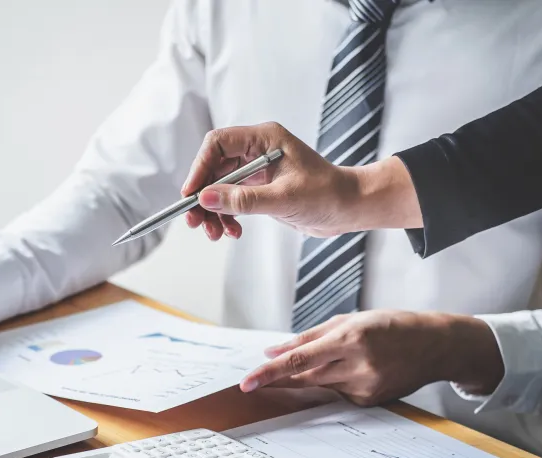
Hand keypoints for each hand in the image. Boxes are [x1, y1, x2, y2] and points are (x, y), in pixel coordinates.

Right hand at [181, 122, 420, 240]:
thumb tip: (207, 198)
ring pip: (219, 186)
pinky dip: (227, 216)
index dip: (200, 168)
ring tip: (215, 233)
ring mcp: (257, 170)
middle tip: (195, 221)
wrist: (350, 208)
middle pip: (214, 167)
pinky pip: (232, 199)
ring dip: (213, 210)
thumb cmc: (328, 194)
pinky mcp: (260, 188)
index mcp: (264, 139)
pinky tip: (232, 231)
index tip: (191, 194)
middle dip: (203, 196)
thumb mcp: (284, 198)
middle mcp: (257, 150)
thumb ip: (244, 199)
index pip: (218, 144)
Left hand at [239, 311, 503, 405]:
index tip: (248, 382)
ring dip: (312, 376)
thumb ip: (308, 337)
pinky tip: (357, 369)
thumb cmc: (393, 325)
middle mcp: (358, 365)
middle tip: (255, 381)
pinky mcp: (370, 401)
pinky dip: (336, 382)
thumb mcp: (350, 320)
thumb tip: (273, 351)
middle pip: (304, 377)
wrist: (437, 346)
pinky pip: (339, 393)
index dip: (270, 372)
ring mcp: (365, 387)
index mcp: (351, 338)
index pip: (299, 359)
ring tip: (337, 359)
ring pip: (320, 386)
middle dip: (279, 379)